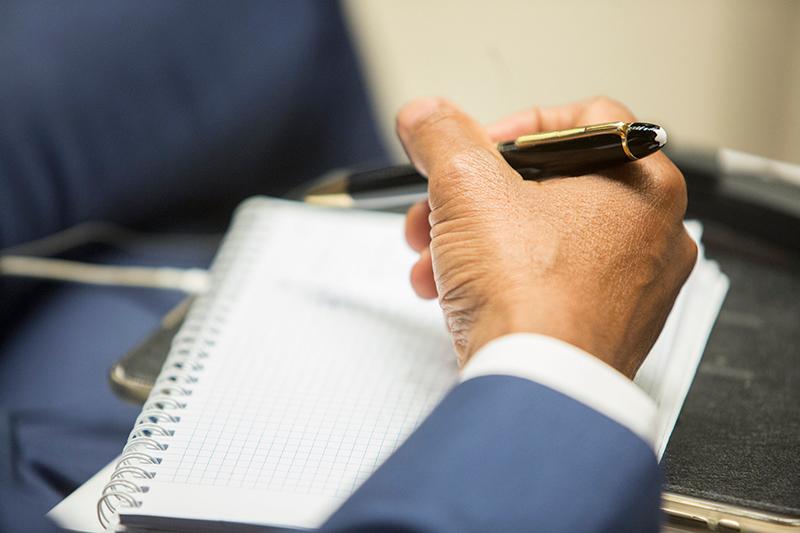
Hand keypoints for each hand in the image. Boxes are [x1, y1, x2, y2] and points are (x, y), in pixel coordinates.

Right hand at [399, 97, 696, 376]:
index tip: (473, 151)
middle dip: (472, 197)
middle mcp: (649, 232)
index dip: (513, 127)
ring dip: (472, 241)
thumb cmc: (528, 292)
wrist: (537, 389)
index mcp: (642, 182)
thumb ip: (443, 137)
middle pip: (548, 184)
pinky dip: (498, 280)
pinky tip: (452, 294)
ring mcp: (631, 285)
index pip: (581, 121)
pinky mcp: (604, 325)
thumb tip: (425, 116)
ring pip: (539, 237)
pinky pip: (545, 283)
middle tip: (436, 209)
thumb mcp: (467, 188)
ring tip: (430, 261)